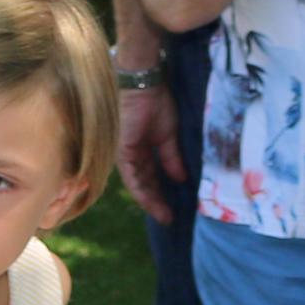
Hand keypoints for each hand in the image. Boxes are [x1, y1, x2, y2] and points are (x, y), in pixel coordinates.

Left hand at [115, 86, 184, 223]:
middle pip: (144, 184)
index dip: (162, 193)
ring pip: (138, 185)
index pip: (151, 177)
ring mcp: (126, 154)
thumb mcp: (168, 135)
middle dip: (157, 202)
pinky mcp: (123, 152)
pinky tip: (154, 202)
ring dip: (151, 201)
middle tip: (170, 218)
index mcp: (142, 149)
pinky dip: (143, 191)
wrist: (146, 85)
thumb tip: (181, 179)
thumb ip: (171, 158)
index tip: (173, 209)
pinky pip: (133, 178)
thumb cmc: (156, 103)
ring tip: (165, 216)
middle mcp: (132, 155)